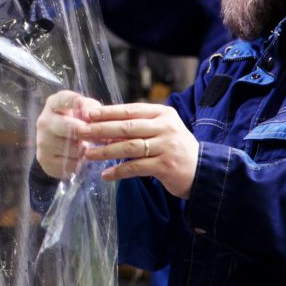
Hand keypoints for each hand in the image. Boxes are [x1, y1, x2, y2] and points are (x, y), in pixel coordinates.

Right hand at [36, 90, 102, 178]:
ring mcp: (42, 141)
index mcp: (53, 105)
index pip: (62, 100)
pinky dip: (78, 162)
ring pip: (74, 148)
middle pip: (70, 127)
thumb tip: (96, 116)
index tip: (80, 101)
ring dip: (84, 149)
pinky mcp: (44, 159)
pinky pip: (70, 163)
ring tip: (85, 146)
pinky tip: (76, 157)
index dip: (72, 100)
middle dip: (86, 132)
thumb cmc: (74, 123)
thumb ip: (92, 109)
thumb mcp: (83, 111)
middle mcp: (44, 121)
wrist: (55, 148)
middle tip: (95, 135)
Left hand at [81, 103, 198, 198]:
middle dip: (100, 129)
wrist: (204, 171)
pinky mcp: (166, 165)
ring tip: (88, 154)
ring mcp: (166, 146)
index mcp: (163, 113)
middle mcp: (165, 127)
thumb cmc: (176, 148)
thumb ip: (138, 128)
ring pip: (129, 147)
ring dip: (105, 151)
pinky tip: (106, 174)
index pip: (130, 110)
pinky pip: (136, 167)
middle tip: (81, 132)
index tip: (88, 114)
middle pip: (126, 127)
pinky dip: (119, 171)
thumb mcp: (161, 131)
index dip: (108, 112)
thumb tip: (105, 128)